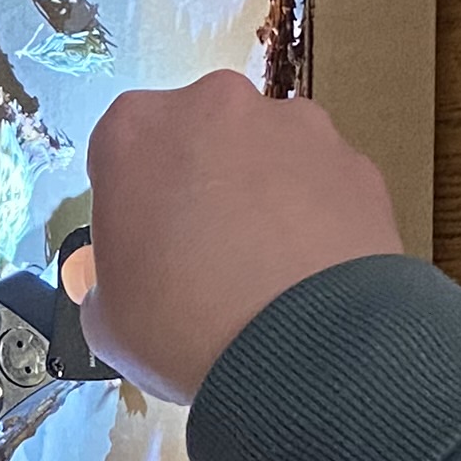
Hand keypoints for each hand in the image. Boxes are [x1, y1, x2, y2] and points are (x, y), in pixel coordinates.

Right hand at [77, 77, 406, 403]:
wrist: (306, 353)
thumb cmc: (192, 327)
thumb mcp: (107, 317)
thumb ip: (106, 277)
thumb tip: (123, 280)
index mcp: (134, 129)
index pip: (122, 150)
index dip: (133, 200)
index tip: (142, 240)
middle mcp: (214, 107)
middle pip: (198, 138)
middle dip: (200, 183)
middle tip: (202, 254)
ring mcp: (293, 127)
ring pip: (266, 153)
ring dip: (262, 194)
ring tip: (263, 270)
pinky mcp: (354, 160)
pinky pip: (323, 183)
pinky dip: (316, 216)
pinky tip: (306, 273)